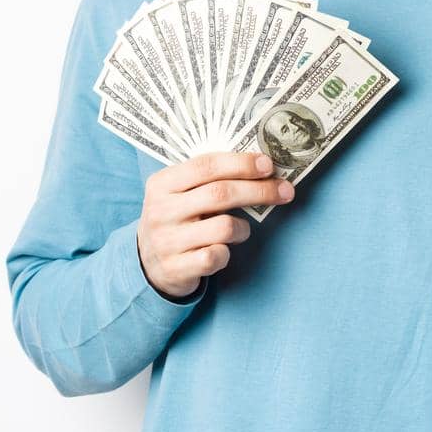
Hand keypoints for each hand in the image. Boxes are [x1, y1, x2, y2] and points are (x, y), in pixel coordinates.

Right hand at [136, 152, 293, 298]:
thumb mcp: (180, 192)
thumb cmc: (177, 218)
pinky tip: (222, 250)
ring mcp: (167, 241)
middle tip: (284, 190)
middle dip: (259, 190)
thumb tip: (260, 165)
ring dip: (243, 228)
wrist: (147, 263)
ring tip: (241, 230)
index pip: (206, 165)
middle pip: (220, 193)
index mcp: (162, 183)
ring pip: (224, 227)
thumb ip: (209, 178)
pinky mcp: (176, 268)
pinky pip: (216, 256)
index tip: (268, 164)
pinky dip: (227, 253)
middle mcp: (161, 210)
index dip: (241, 163)